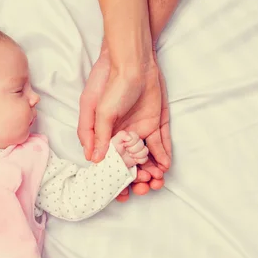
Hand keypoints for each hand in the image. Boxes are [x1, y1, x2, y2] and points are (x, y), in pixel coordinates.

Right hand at [78, 44, 171, 200]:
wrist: (134, 62)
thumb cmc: (109, 84)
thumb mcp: (98, 110)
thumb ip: (96, 135)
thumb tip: (93, 159)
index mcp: (103, 135)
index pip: (109, 164)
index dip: (114, 181)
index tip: (121, 195)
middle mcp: (120, 136)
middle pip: (128, 165)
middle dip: (136, 179)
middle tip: (144, 188)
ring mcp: (138, 130)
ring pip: (145, 158)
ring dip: (150, 171)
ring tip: (156, 179)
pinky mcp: (154, 123)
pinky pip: (160, 144)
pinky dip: (162, 157)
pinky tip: (164, 166)